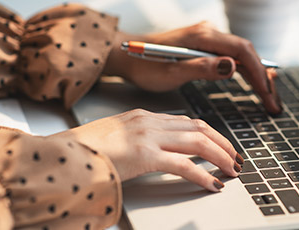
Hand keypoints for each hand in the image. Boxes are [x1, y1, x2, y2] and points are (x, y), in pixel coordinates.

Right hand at [53, 109, 243, 191]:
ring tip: (232, 170)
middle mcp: (149, 121)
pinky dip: (202, 174)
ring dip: (220, 156)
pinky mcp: (143, 154)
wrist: (62, 151)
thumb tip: (163, 150)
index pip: (188, 121)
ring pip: (197, 142)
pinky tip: (213, 183)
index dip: (211, 133)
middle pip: (199, 128)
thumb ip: (142, 138)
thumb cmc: (86, 147)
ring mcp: (147, 136)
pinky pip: (182, 164)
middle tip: (236, 158)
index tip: (223, 145)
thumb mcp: (119, 135)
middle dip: (222, 143)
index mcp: (145, 116)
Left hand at [104, 22, 281, 113]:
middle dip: (263, 78)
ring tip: (271, 99)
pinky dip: (247, 73)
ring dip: (258, 77)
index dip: (258, 72)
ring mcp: (209, 39)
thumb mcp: (171, 72)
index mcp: (202, 36)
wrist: (129, 56)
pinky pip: (233, 59)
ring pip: (243, 57)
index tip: (267, 94)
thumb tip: (232, 66)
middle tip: (275, 104)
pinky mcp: (207, 47)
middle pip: (247, 53)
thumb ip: (201, 68)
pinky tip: (257, 84)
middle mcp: (209, 33)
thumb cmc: (146, 65)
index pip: (241, 51)